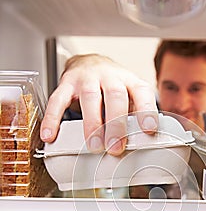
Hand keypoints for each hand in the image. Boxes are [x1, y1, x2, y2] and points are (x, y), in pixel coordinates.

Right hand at [40, 54, 157, 154]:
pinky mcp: (66, 82)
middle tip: (116, 148)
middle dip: (116, 124)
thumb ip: (134, 118)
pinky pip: (58, 100)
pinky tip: (51, 134)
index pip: (142, 93)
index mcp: (129, 81)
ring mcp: (87, 78)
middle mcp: (110, 76)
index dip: (147, 111)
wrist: (89, 63)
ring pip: (90, 98)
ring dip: (92, 124)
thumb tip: (140, 146)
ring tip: (94, 146)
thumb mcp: (129, 98)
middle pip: (115, 96)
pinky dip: (53, 118)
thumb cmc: (113, 87)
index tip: (149, 130)